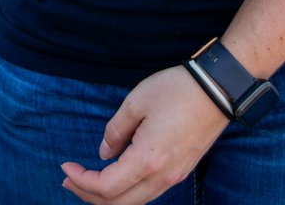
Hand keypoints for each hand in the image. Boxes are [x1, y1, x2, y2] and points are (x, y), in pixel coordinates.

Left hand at [61, 66, 227, 203]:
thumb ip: (115, 132)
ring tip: (86, 182)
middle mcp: (162, 177)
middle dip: (89, 195)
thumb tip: (104, 154)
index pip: (106, 187)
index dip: (82, 181)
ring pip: (136, 201)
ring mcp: (175, 176)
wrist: (219, 90)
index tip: (65, 166)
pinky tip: (116, 178)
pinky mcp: (182, 171)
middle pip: (119, 204)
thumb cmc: (176, 91)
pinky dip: (127, 192)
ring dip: (108, 197)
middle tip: (68, 180)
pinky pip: (149, 192)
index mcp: (147, 161)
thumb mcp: (136, 103)